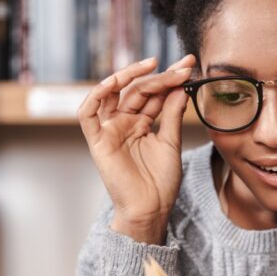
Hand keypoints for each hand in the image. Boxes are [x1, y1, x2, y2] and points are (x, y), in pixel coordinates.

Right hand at [78, 54, 197, 244]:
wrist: (151, 209)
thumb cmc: (161, 182)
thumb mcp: (171, 142)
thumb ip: (172, 114)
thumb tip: (181, 87)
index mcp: (141, 124)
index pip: (153, 94)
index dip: (170, 79)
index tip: (189, 66)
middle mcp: (123, 123)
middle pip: (137, 90)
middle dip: (159, 76)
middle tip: (182, 67)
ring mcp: (109, 130)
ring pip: (113, 94)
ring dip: (129, 77)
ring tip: (153, 66)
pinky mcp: (97, 141)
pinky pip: (87, 114)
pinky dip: (96, 95)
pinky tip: (114, 82)